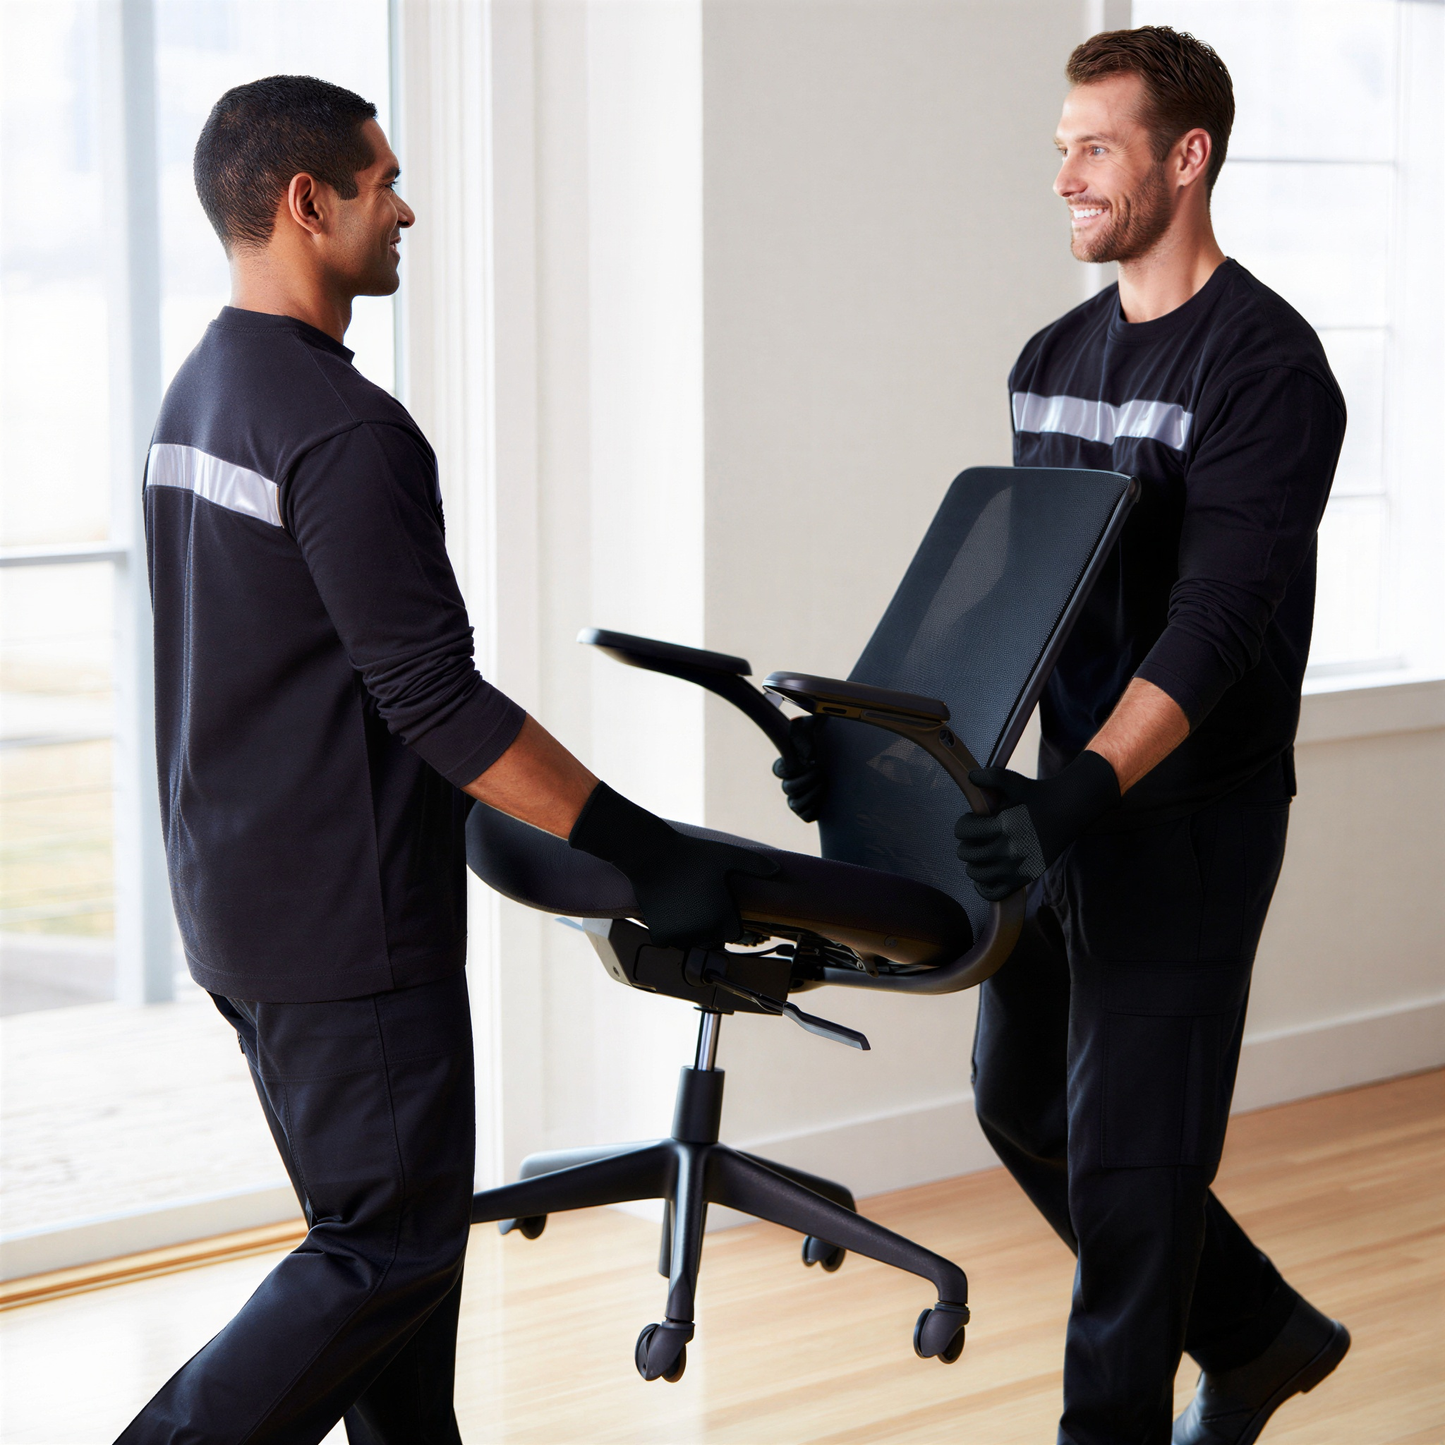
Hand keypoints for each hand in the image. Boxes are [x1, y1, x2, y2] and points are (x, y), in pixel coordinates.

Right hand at [569, 783, 778, 946]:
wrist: (652, 854)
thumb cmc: (693, 855)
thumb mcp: (729, 856)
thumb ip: (756, 865)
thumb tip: (779, 872)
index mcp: (723, 919)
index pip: (733, 932)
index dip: (728, 918)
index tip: (720, 902)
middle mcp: (704, 933)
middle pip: (712, 939)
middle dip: (709, 925)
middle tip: (699, 901)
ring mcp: (681, 937)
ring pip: (691, 942)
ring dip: (690, 931)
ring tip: (684, 905)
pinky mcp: (661, 936)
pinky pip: (670, 942)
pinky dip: (670, 932)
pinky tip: (669, 911)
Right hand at [771, 714, 826, 821]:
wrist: (839, 767)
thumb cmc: (824, 747)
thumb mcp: (816, 731)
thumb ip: (811, 723)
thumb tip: (816, 714)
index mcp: (786, 766)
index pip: (779, 770)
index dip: (791, 768)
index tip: (809, 760)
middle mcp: (788, 784)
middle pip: (788, 788)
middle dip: (806, 781)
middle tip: (821, 772)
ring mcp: (796, 799)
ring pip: (796, 804)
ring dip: (812, 795)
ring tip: (825, 785)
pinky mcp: (806, 811)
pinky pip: (805, 816)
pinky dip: (814, 810)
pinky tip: (824, 800)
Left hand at [953, 751, 1119, 900]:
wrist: (1067, 810)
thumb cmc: (1036, 795)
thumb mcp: (1014, 781)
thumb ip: (991, 776)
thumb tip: (970, 776)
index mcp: (1005, 826)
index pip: (964, 831)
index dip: (963, 823)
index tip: (972, 819)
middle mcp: (1011, 851)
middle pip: (966, 853)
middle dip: (966, 841)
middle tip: (977, 835)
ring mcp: (1018, 868)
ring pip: (976, 873)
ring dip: (972, 861)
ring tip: (980, 851)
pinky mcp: (1025, 879)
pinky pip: (994, 893)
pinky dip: (983, 886)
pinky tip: (984, 873)